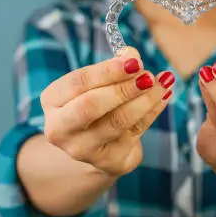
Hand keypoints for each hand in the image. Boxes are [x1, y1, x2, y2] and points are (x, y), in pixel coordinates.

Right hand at [40, 47, 174, 176]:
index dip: (108, 70)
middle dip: (124, 88)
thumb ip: (112, 68)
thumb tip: (131, 55)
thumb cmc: (96, 104)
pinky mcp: (109, 161)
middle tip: (148, 76)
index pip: (78, 82)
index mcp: (52, 101)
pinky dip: (152, 112)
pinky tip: (163, 97)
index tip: (134, 60)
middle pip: (92, 106)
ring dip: (145, 100)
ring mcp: (83, 149)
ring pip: (118, 121)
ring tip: (162, 84)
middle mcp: (60, 128)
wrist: (96, 146)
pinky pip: (135, 132)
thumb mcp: (96, 83)